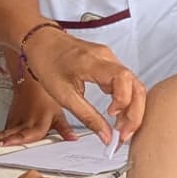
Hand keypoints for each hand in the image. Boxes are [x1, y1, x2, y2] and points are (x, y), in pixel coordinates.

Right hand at [0, 79, 77, 146]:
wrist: (32, 81)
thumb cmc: (46, 96)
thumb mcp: (59, 112)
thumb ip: (65, 129)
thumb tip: (73, 140)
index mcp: (37, 124)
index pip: (24, 135)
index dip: (14, 139)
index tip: (3, 144)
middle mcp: (24, 123)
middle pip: (9, 134)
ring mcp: (15, 121)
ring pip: (0, 132)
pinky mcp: (9, 120)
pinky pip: (0, 130)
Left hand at [21, 27, 144, 143]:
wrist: (40, 42)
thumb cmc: (47, 62)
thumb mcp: (63, 95)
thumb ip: (87, 116)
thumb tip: (105, 135)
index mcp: (93, 62)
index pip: (124, 79)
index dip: (124, 101)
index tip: (113, 118)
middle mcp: (106, 57)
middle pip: (136, 84)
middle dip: (134, 112)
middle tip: (124, 133)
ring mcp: (109, 59)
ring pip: (133, 84)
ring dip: (132, 108)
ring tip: (121, 127)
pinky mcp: (108, 63)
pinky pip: (126, 82)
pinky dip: (126, 99)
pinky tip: (117, 113)